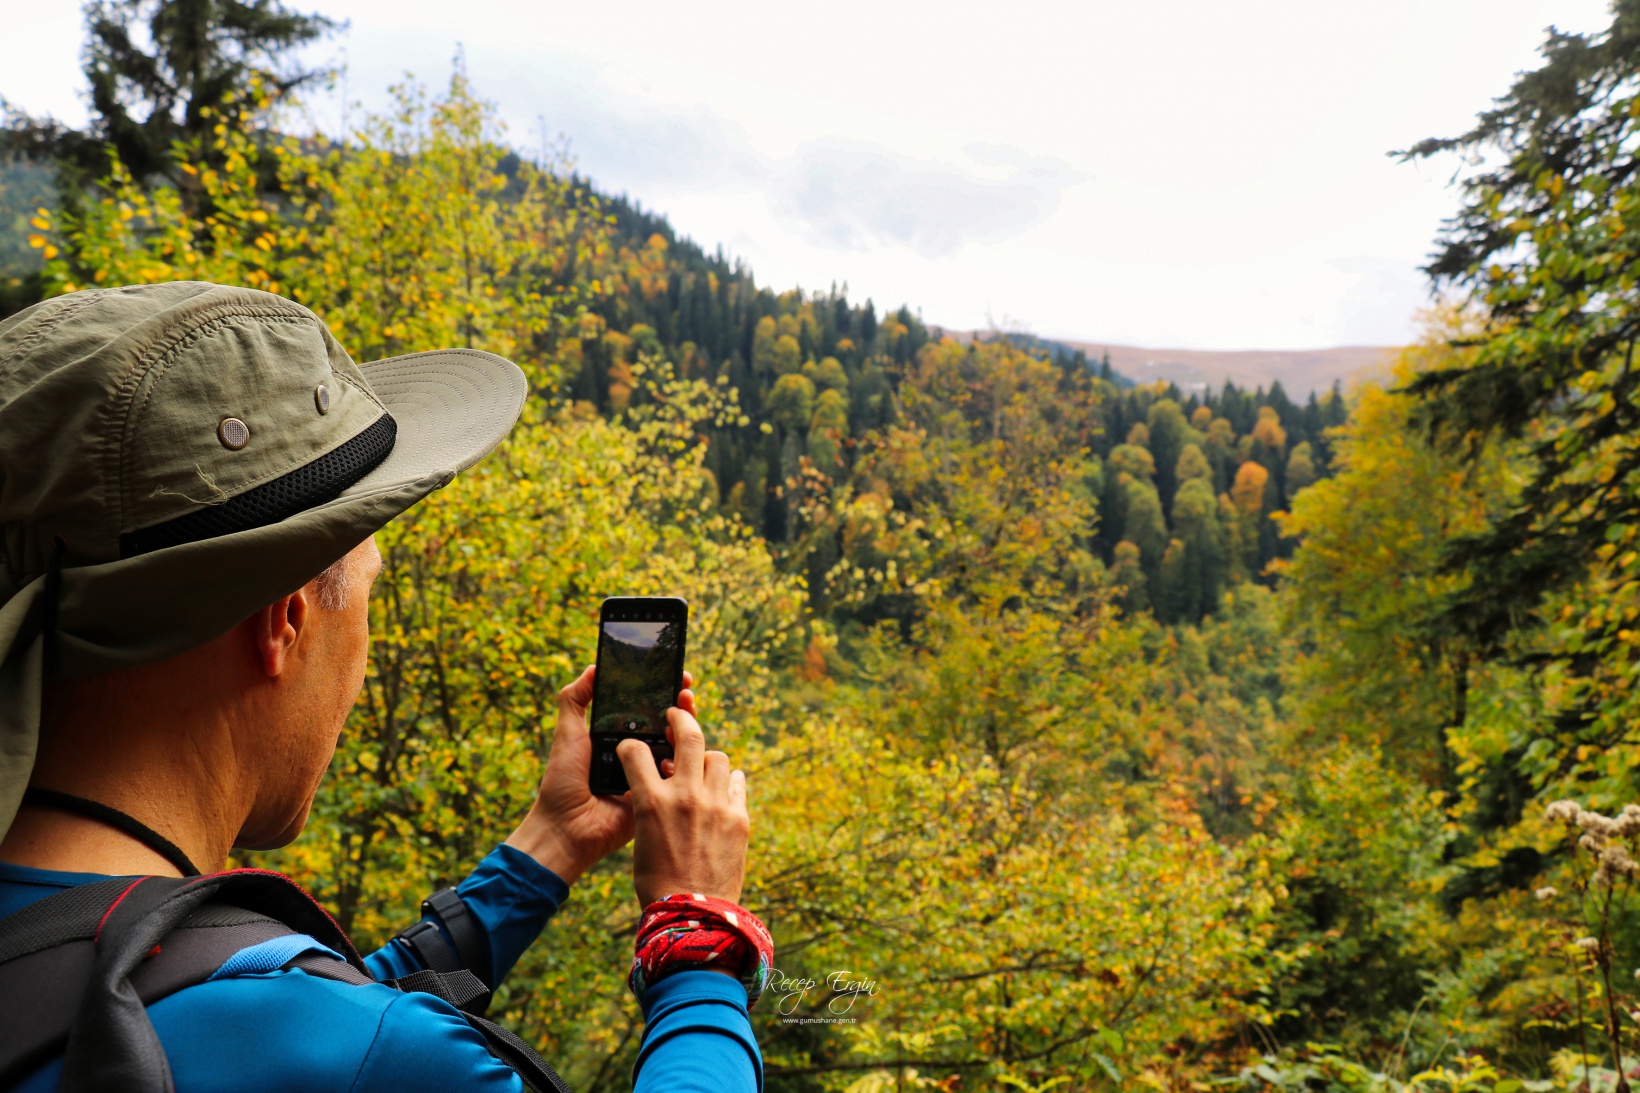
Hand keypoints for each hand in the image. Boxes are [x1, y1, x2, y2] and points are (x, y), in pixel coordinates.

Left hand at [504, 666, 697, 883]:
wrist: (566, 827)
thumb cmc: (563, 781)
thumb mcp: (568, 733)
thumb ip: (575, 700)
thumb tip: (594, 667)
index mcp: (618, 737)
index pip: (647, 709)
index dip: (662, 691)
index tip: (675, 675)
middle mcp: (637, 754)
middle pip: (668, 724)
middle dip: (681, 704)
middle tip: (686, 690)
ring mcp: (650, 774)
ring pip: (679, 747)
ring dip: (687, 728)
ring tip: (684, 710)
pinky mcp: (658, 796)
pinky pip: (678, 776)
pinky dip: (683, 761)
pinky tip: (675, 751)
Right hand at [618, 705, 748, 906]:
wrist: (693, 915)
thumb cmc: (658, 881)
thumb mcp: (642, 838)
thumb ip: (650, 804)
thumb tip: (659, 782)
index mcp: (652, 802)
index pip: (636, 752)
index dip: (631, 745)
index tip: (633, 747)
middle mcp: (686, 796)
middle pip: (689, 736)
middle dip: (680, 719)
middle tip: (676, 717)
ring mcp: (717, 805)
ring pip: (718, 757)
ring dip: (706, 759)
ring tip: (701, 769)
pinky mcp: (740, 817)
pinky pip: (737, 782)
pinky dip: (728, 782)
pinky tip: (723, 788)